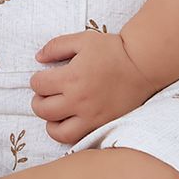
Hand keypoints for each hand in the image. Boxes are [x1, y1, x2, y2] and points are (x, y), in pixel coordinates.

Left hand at [30, 30, 156, 145]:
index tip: (43, 77)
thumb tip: (39, 57)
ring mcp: (91, 117)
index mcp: (72, 77)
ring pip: (57, 132)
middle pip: (43, 110)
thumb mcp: (82, 40)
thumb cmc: (112, 50)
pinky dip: (69, 133)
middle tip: (46, 94)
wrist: (142, 66)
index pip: (38, 85)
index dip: (36, 80)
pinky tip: (71, 121)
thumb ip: (57, 46)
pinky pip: (78, 139)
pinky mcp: (102, 126)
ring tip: (56, 112)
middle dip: (38, 100)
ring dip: (50, 122)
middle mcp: (79, 100)